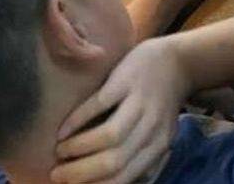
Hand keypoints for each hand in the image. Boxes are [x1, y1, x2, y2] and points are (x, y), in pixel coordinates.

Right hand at [51, 38, 189, 183]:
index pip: (126, 177)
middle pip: (115, 161)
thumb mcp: (159, 134)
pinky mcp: (127, 79)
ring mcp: (140, 102)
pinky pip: (100, 103)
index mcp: (159, 145)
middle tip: (57, 175)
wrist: (176, 61)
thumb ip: (142, 157)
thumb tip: (113, 183)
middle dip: (80, 173)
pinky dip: (78, 119)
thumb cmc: (161, 102)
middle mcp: (152, 127)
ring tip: (59, 151)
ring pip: (110, 135)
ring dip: (78, 147)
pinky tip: (63, 129)